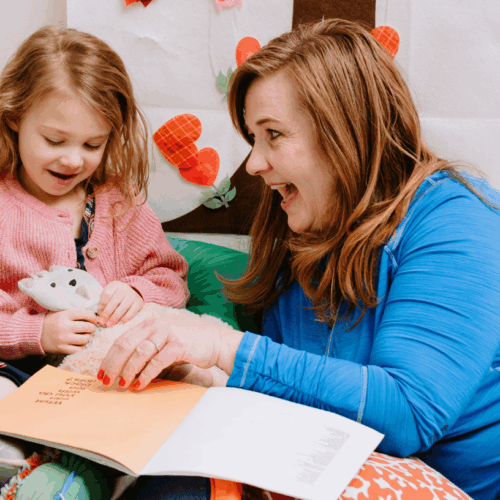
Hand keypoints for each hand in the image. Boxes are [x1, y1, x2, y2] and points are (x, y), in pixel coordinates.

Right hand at [41, 309, 96, 354]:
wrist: (34, 334)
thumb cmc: (51, 322)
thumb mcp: (60, 312)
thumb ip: (74, 313)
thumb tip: (92, 315)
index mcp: (64, 315)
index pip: (85, 313)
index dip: (92, 316)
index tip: (94, 319)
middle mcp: (64, 327)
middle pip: (88, 327)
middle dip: (92, 327)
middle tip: (90, 328)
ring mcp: (63, 339)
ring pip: (85, 339)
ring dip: (88, 337)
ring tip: (85, 335)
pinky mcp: (61, 349)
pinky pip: (78, 349)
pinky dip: (81, 346)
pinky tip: (78, 343)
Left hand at [97, 281, 143, 326]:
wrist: (134, 291)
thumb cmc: (118, 294)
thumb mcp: (111, 292)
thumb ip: (104, 300)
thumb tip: (99, 314)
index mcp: (116, 285)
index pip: (107, 294)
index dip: (101, 304)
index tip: (98, 313)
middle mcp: (125, 288)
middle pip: (114, 302)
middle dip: (106, 313)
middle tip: (101, 322)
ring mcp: (133, 295)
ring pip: (122, 308)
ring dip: (114, 318)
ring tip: (109, 325)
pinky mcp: (139, 302)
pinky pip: (131, 312)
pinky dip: (125, 319)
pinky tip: (119, 323)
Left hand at [98, 316, 242, 389]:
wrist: (216, 341)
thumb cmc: (189, 343)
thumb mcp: (164, 340)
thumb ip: (148, 347)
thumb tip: (125, 366)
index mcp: (149, 323)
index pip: (122, 339)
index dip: (109, 357)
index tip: (101, 373)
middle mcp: (156, 325)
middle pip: (125, 345)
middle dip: (113, 365)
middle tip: (106, 381)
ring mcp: (167, 333)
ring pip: (139, 353)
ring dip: (128, 371)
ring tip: (123, 385)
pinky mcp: (178, 344)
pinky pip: (156, 361)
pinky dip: (145, 375)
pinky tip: (140, 385)